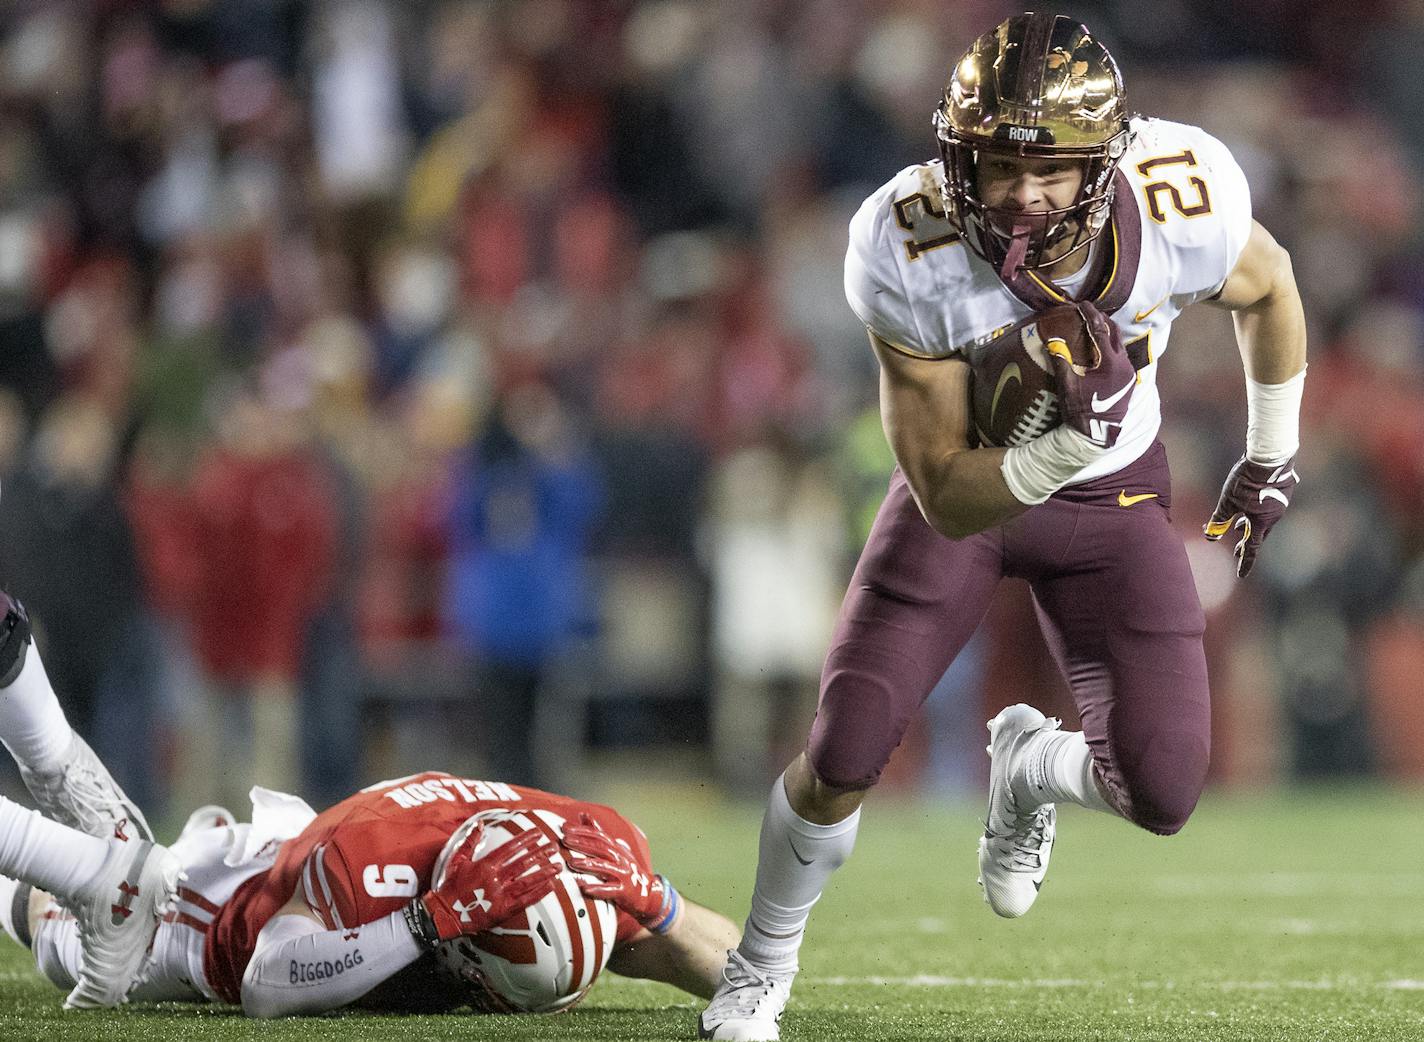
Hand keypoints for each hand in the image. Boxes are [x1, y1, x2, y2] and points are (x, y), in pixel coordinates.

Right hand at [410, 828, 559, 943]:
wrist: (444, 914)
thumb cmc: (450, 887)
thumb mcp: (457, 860)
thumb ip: (470, 841)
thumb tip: (479, 825)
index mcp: (485, 866)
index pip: (510, 848)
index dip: (525, 839)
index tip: (537, 833)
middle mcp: (494, 879)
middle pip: (522, 863)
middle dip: (540, 854)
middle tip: (553, 847)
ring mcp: (500, 896)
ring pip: (527, 881)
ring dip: (544, 872)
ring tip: (557, 865)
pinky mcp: (503, 911)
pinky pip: (525, 901)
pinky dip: (539, 893)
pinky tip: (551, 886)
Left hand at [563, 814, 668, 926]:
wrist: (648, 892)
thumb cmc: (625, 870)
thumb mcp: (614, 849)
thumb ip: (598, 833)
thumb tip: (584, 814)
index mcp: (616, 848)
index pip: (599, 835)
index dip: (582, 830)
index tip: (564, 828)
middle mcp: (620, 858)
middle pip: (600, 848)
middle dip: (582, 843)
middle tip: (564, 840)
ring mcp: (623, 874)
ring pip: (604, 867)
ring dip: (588, 864)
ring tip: (572, 863)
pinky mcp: (625, 891)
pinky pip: (611, 890)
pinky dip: (598, 889)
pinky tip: (585, 888)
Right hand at [1042, 301, 1134, 448]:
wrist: (1098, 435)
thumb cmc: (1081, 412)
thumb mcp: (1067, 387)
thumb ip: (1061, 362)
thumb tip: (1051, 341)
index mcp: (1109, 362)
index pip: (1100, 329)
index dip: (1091, 314)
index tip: (1083, 304)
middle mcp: (1123, 363)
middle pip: (1115, 333)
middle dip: (1103, 320)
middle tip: (1090, 313)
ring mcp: (1129, 372)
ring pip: (1121, 344)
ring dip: (1109, 333)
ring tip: (1096, 328)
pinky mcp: (1129, 381)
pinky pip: (1122, 356)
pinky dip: (1112, 347)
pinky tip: (1103, 350)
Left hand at [1203, 454, 1299, 577]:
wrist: (1270, 458)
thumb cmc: (1247, 481)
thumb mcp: (1227, 501)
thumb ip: (1219, 519)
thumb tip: (1210, 535)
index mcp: (1261, 522)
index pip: (1251, 548)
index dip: (1244, 562)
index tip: (1241, 575)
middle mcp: (1274, 517)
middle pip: (1257, 535)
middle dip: (1245, 543)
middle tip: (1236, 551)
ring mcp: (1280, 505)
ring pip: (1262, 520)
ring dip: (1249, 525)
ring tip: (1238, 526)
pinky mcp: (1282, 493)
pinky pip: (1267, 507)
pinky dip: (1256, 511)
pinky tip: (1251, 503)